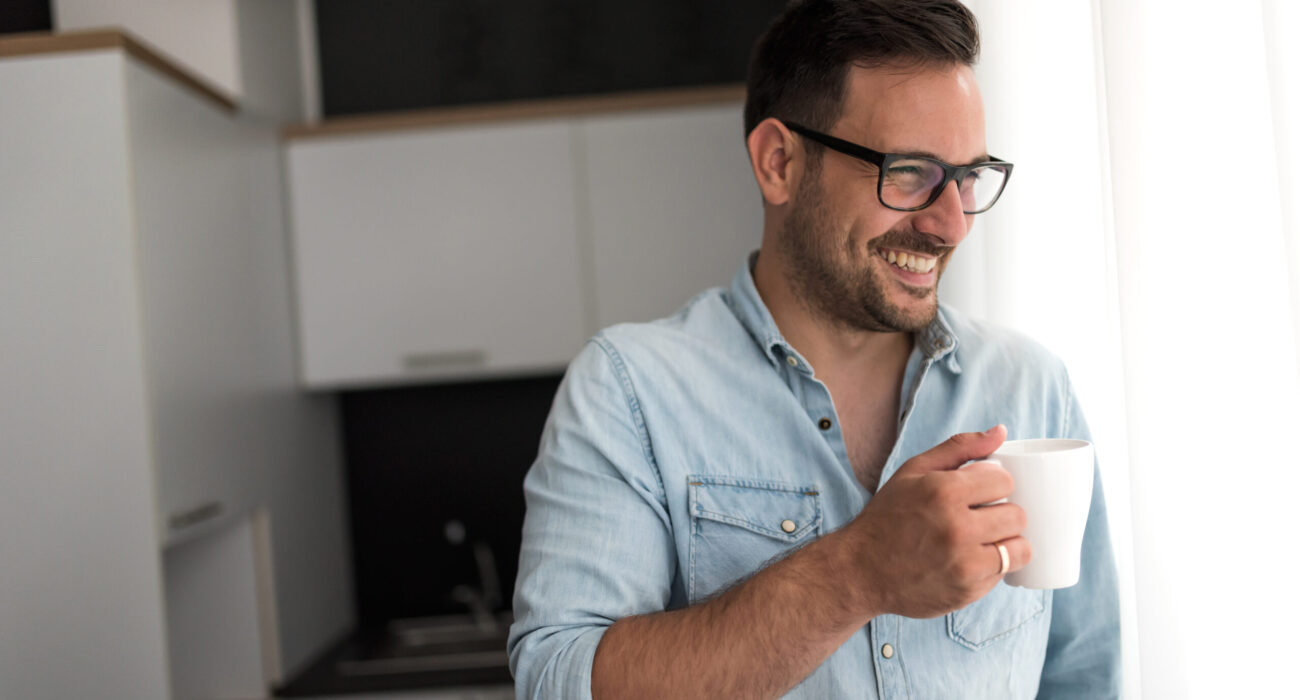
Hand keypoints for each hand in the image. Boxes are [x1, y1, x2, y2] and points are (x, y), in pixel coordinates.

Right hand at [846, 425, 1030, 618]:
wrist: (861, 571)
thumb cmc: (888, 517)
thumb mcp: (914, 472)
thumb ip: (959, 448)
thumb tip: (1001, 431)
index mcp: (943, 492)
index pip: (1005, 481)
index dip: (996, 484)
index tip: (983, 491)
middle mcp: (956, 528)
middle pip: (1017, 515)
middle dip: (1004, 512)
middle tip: (983, 516)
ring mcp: (964, 564)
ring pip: (1020, 548)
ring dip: (1007, 542)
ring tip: (985, 539)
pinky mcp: (967, 591)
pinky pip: (1004, 574)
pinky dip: (994, 566)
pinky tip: (971, 559)